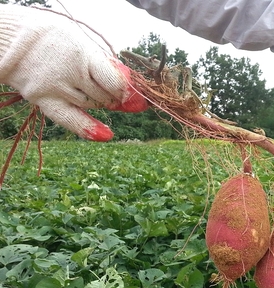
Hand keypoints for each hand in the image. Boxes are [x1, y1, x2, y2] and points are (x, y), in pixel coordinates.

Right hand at [0, 5, 147, 140]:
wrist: (11, 38)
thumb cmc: (56, 40)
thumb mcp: (81, 43)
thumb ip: (104, 65)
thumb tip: (130, 88)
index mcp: (82, 54)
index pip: (113, 81)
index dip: (126, 90)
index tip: (133, 94)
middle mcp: (69, 73)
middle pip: (104, 96)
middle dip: (113, 96)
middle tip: (111, 90)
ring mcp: (55, 88)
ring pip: (91, 106)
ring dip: (100, 104)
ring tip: (95, 92)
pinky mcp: (42, 100)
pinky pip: (69, 119)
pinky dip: (89, 128)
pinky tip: (106, 135)